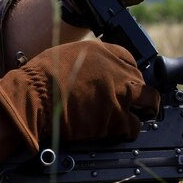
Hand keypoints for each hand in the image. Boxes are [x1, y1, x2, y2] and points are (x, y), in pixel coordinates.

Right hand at [0, 41, 158, 150]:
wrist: (33, 98)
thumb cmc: (41, 77)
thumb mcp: (66, 55)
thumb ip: (87, 61)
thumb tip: (91, 71)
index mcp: (105, 51)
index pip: (130, 61)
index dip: (126, 76)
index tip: (122, 85)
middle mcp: (118, 70)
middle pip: (141, 81)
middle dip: (136, 93)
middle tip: (129, 102)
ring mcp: (121, 94)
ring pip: (149, 102)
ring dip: (142, 109)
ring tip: (133, 116)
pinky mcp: (116, 118)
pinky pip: (134, 126)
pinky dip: (127, 130)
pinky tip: (118, 131)